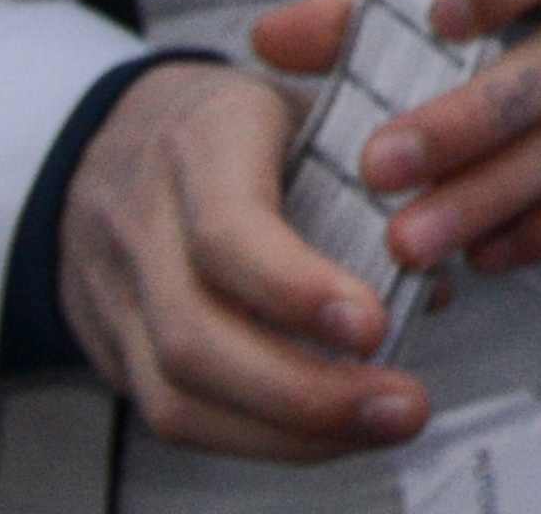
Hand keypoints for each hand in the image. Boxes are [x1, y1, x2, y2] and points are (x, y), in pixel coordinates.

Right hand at [58, 56, 422, 463]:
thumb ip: (374, 170)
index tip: (374, 327)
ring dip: (288, 432)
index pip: (225, 230)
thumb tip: (432, 278)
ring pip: (176, 395)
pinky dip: (257, 438)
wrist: (109, 138)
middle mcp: (143, 223)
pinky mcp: (113, 350)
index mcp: (201, 140)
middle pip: (194, 336)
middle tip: (403, 405)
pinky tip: (328, 437)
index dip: (294, 289)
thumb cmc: (238, 123)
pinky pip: (171, 416)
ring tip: (380, 427)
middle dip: (304, 391)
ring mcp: (117, 296)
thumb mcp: (305, 102)